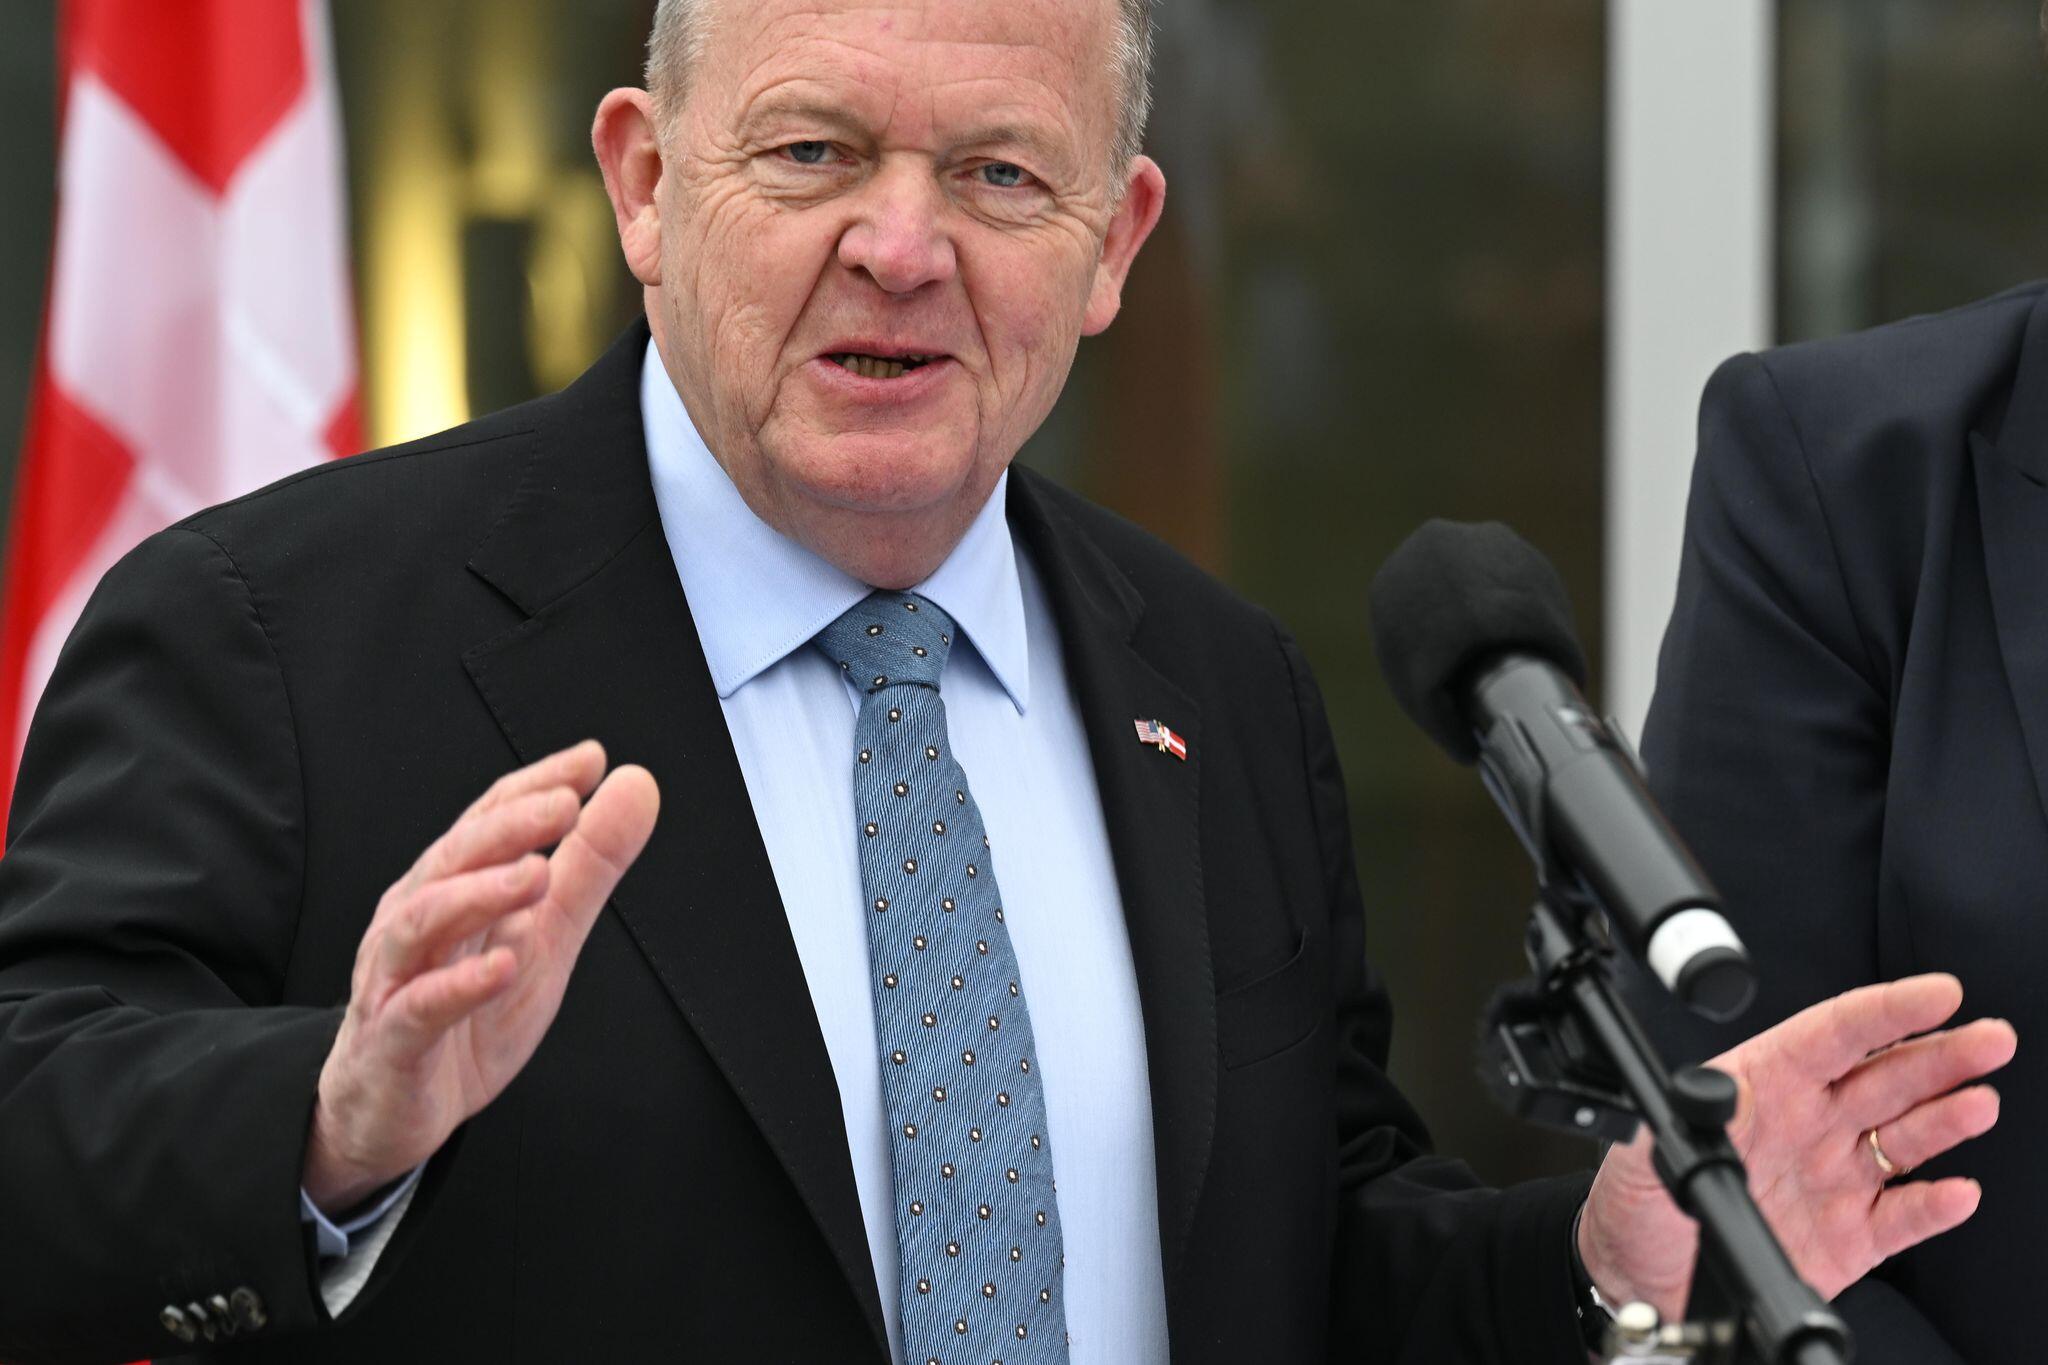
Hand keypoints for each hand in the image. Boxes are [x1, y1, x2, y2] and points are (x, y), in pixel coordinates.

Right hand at [303, 741, 659, 1211]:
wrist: (393, 1110)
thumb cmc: (465, 1013)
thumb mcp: (546, 935)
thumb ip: (590, 865)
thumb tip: (635, 785)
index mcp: (452, 886)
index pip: (490, 820)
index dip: (535, 787)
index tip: (590, 760)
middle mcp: (415, 919)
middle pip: (453, 858)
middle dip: (508, 826)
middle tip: (565, 805)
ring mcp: (395, 980)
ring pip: (422, 921)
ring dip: (479, 893)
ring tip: (536, 875)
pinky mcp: (391, 1044)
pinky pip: (418, 1008)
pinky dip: (459, 985)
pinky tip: (501, 966)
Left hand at [1578, 974, 2014, 1319]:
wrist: (1637, 1278)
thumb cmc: (1636, 1206)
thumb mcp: (1640, 1155)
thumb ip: (1680, 1118)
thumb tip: (1723, 1089)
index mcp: (1762, 1087)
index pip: (1832, 1035)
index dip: (1885, 1011)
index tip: (1936, 993)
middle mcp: (1806, 1124)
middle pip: (1885, 1076)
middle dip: (1941, 1054)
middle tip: (1989, 1036)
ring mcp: (1832, 1177)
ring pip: (1906, 1136)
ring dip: (1947, 1118)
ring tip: (1980, 1102)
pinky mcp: (1849, 1236)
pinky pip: (1904, 1215)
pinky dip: (1935, 1206)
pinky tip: (1958, 1193)